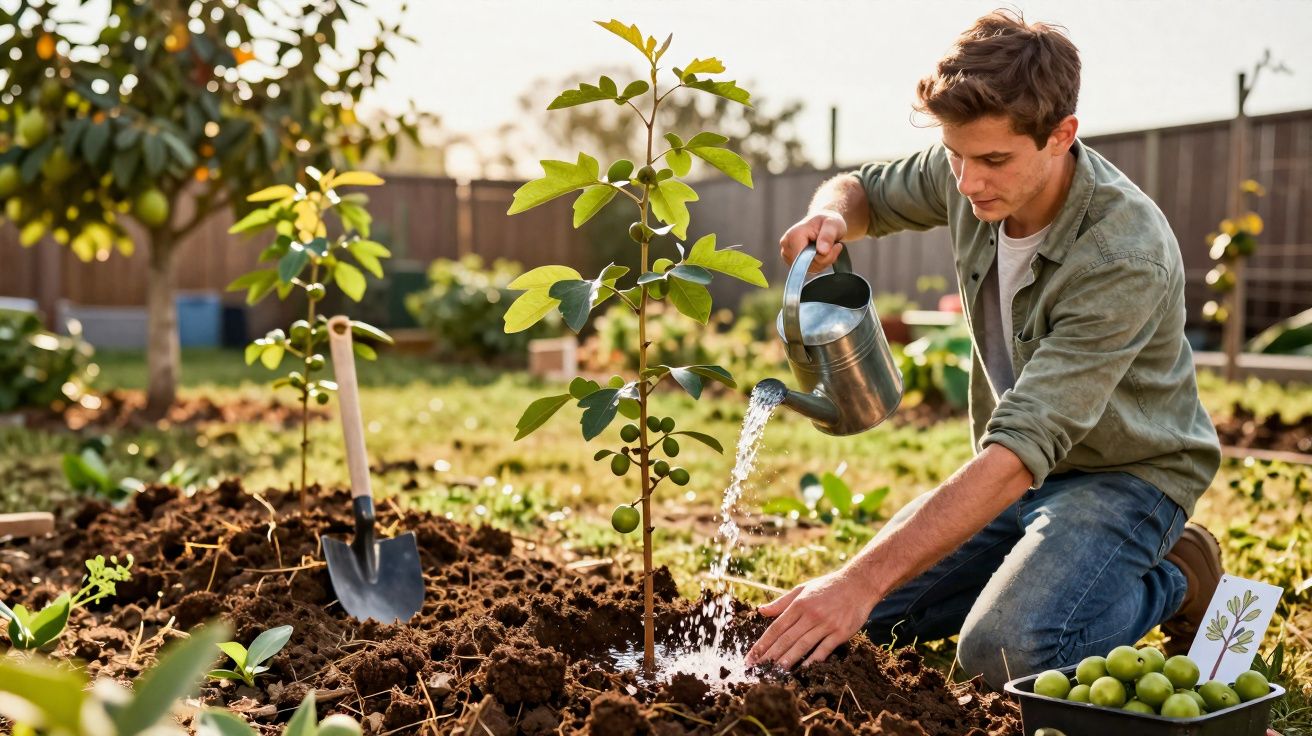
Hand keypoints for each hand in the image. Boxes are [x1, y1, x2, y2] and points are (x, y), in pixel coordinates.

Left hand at [745, 568, 877, 669]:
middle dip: (769, 656)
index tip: (751, 657)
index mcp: (799, 604)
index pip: (776, 627)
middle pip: (786, 639)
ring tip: (774, 673)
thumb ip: (781, 602)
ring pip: (803, 645)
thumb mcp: (802, 589)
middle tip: (757, 670)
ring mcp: (826, 624)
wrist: (859, 584)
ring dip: (787, 660)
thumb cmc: (828, 587)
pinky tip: (803, 670)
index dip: (762, 644)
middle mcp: (811, 614)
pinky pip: (824, 649)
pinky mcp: (841, 632)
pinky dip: (813, 660)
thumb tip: (760, 611)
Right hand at [779, 210, 846, 273]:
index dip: (822, 257)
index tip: (836, 246)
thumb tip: (822, 251)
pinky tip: (822, 253)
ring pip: (809, 269)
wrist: (823, 223)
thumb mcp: (833, 224)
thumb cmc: (827, 221)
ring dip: (824, 261)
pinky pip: (809, 269)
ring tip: (828, 248)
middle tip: (835, 246)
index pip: (805, 259)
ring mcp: (787, 254)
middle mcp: (787, 246)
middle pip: (807, 265)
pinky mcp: (792, 261)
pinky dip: (820, 264)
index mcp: (793, 235)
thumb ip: (828, 236)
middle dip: (825, 259)